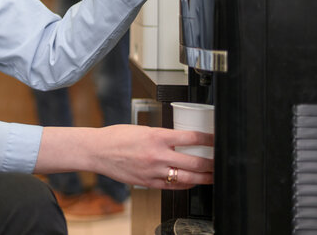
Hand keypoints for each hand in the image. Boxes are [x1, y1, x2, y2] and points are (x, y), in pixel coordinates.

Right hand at [90, 125, 213, 189]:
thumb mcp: (142, 129)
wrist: (97, 151)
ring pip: (187, 178)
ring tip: (211, 175)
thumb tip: (180, 141)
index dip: (209, 139)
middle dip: (211, 164)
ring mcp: (154, 171)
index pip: (192, 138)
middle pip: (195, 162)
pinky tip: (191, 182)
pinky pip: (173, 186)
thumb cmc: (116, 137)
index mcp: (157, 137)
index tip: (216, 139)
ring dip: (204, 178)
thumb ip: (162, 136)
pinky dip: (185, 184)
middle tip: (219, 162)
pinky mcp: (149, 183)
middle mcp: (158, 155)